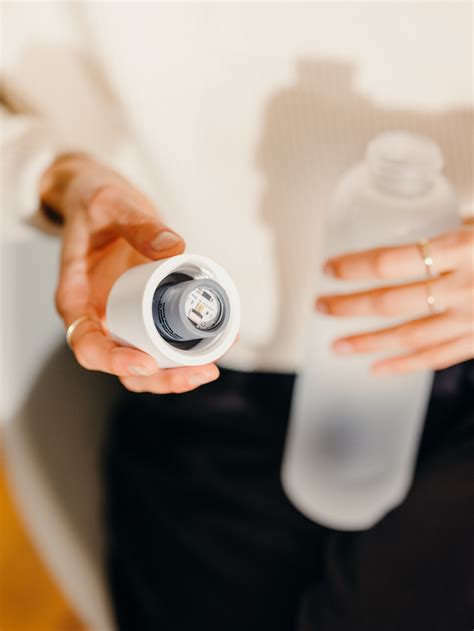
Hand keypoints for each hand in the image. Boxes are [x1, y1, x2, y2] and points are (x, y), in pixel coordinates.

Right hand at [41, 154, 219, 392]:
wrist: (104, 205)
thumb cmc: (96, 204)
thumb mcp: (111, 203)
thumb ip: (139, 223)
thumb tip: (174, 247)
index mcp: (76, 299)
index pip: (86, 344)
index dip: (114, 361)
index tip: (147, 363)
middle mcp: (97, 317)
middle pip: (122, 367)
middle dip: (161, 379)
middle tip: (200, 372)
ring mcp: (121, 319)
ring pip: (146, 362)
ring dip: (178, 372)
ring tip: (212, 366)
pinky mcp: (144, 313)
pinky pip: (164, 339)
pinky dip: (190, 346)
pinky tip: (222, 340)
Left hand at [316, 219, 473, 374]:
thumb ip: (449, 229)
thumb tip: (410, 230)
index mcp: (462, 249)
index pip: (392, 262)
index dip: (354, 268)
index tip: (329, 269)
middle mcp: (466, 288)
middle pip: (391, 302)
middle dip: (348, 306)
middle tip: (321, 305)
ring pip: (409, 337)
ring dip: (367, 342)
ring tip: (337, 346)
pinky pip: (437, 357)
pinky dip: (404, 365)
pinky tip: (377, 367)